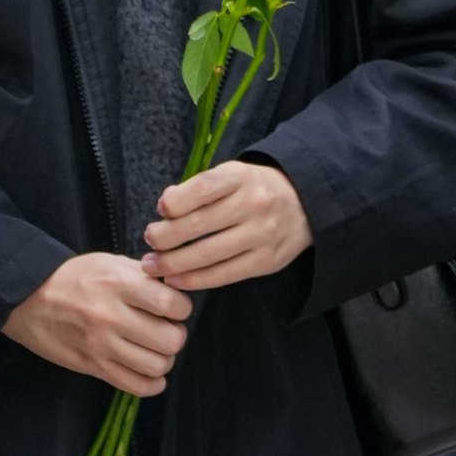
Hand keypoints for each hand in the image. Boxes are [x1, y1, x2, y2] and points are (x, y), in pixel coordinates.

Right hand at [1, 253, 191, 397]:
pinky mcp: (91, 366)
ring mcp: (100, 345)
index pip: (172, 305)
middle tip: (166, 329)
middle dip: (176, 335)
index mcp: (118, 285)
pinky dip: (152, 383)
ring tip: (155, 349)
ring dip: (164, 359)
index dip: (182, 308)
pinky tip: (148, 370)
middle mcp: (111, 316)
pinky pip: (136, 386)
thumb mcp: (108, 262)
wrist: (25, 298)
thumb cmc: (73, 277)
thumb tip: (177, 285)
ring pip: (157, 366)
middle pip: (171, 340)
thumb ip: (144, 274)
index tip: (174, 308)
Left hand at [142, 160, 311, 292]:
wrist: (306, 204)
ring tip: (153, 266)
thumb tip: (166, 206)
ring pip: (208, 254)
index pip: (201, 189)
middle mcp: (254, 205)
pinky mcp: (267, 261)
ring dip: (173, 263)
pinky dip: (195, 280)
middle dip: (164, 237)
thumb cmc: (254, 189)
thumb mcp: (231, 175)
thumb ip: (198, 188)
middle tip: (149, 243)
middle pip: (199, 225)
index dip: (174, 203)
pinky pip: (224, 275)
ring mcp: (262, 235)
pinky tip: (176, 280)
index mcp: (241, 178)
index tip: (161, 211)